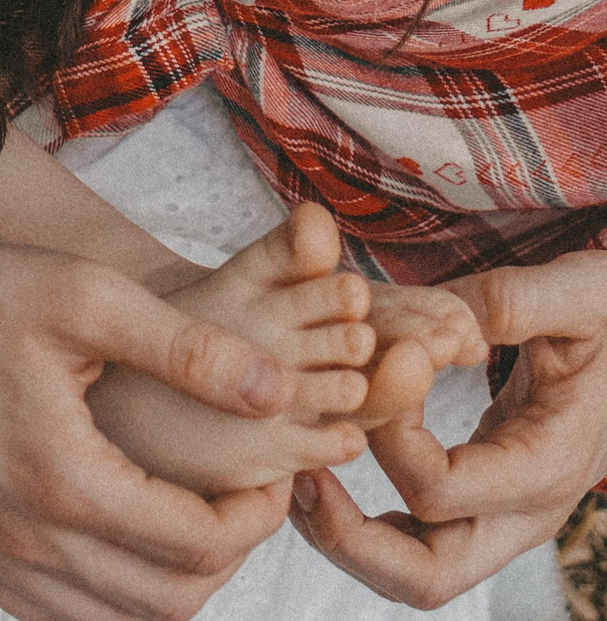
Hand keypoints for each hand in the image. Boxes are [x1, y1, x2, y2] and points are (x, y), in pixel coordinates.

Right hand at [0, 124, 292, 620]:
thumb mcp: (85, 295)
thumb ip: (189, 348)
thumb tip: (281, 391)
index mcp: (59, 478)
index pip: (201, 544)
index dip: (257, 516)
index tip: (268, 470)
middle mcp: (17, 536)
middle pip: (168, 603)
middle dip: (225, 555)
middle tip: (236, 497)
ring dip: (167, 580)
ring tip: (182, 511)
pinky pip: (54, 614)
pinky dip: (105, 593)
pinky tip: (116, 530)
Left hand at [293, 251, 606, 607]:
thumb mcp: (582, 294)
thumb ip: (517, 301)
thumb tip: (446, 325)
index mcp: (546, 468)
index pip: (439, 491)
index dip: (386, 434)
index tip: (367, 370)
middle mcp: (520, 513)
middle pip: (425, 576)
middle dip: (346, 536)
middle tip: (296, 472)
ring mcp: (495, 519)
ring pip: (407, 571)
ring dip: (339, 533)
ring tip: (291, 469)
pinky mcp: (474, 506)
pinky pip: (407, 539)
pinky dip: (355, 517)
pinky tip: (318, 458)